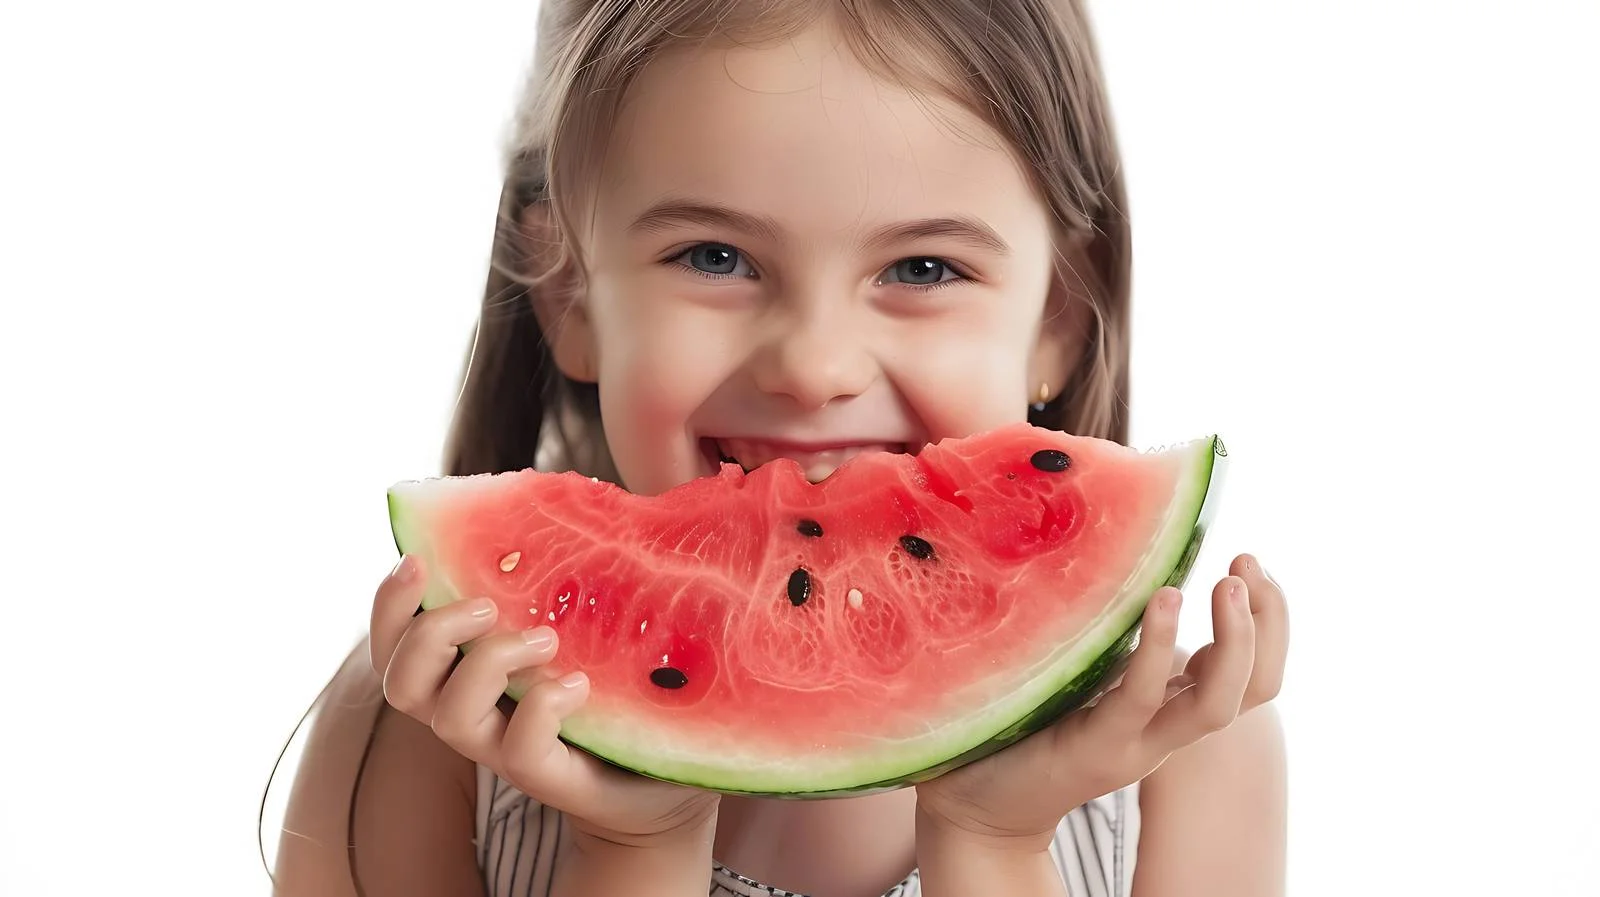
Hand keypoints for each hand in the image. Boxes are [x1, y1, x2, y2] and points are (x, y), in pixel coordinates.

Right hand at [369, 554, 719, 845]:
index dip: (389, 604)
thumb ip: (561, 580)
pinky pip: (519, 748)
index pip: (396, 644)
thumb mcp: (584, 625)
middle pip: (400, 682)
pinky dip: (542, 706)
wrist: (661, 777)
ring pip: (447, 716)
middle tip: (487, 605)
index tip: (415, 560)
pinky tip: (580, 683)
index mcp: (466, 671)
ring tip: (544, 639)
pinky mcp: (547, 775)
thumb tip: (577, 501)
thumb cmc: (616, 689)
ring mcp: (504, 747)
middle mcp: (473, 711)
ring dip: (487, 662)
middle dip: (429, 631)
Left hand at [915, 553, 1287, 843]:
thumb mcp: (1081, 669)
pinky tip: (1165, 601)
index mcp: (1168, 708)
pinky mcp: (1095, 746)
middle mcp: (1165, 729)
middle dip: (1268, 623)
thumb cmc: (1023, 724)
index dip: (1270, 623)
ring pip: (1218, 703)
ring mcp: (1136, 743)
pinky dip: (1159, 649)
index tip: (1252, 567)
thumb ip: (1107, 633)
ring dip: (1235, 640)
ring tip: (1229, 583)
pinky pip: (1140, 696)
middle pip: (1256, 688)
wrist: (977, 806)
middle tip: (1248, 563)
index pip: (1252, 676)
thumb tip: (1119, 557)